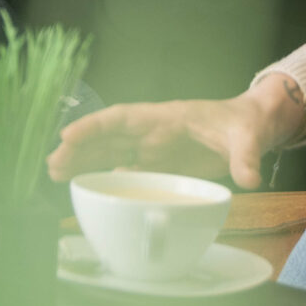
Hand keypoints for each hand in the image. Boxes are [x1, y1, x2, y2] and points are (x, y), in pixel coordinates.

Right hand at [46, 74, 305, 190]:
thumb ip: (246, 156)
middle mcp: (153, 132)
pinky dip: (105, 177)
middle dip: (79, 148)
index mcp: (166, 117)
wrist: (252, 128)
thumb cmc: (244, 125)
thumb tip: (251, 178)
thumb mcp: (247, 137)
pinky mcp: (159, 165)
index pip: (122, 117)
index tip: (68, 134)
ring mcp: (153, 149)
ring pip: (110, 153)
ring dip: (84, 162)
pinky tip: (87, 188)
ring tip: (56, 174)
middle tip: (53, 165)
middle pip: (108, 137)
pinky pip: (125, 170)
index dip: (94, 125)